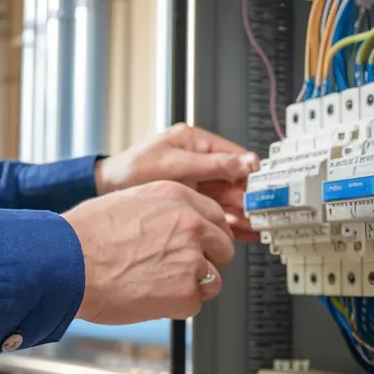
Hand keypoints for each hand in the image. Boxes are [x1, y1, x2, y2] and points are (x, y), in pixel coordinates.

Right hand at [64, 181, 234, 323]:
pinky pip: (195, 304)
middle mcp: (190, 224)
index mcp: (176, 197)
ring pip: (214, 280)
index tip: (202, 246)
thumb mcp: (128, 201)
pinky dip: (176, 307)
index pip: (216, 217)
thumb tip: (168, 224)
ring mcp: (192, 258)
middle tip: (178, 270)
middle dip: (207, 261)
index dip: (208, 236)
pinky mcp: (186, 292)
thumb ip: (159, 211)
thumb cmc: (84, 235)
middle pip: (224, 248)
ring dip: (192, 287)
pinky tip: (150, 299)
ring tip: (158, 286)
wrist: (68, 262)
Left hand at [94, 124, 260, 240]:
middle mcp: (199, 161)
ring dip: (242, 212)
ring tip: (255, 225)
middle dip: (248, 197)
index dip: (251, 172)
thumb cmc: (132, 169)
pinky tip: (241, 231)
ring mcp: (196, 182)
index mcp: (197, 142)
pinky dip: (229, 221)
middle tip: (261, 212)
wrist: (107, 189)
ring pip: (227, 198)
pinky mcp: (191, 201)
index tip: (265, 187)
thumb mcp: (174, 164)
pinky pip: (216, 210)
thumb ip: (211, 165)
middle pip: (234, 180)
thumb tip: (244, 163)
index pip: (235, 156)